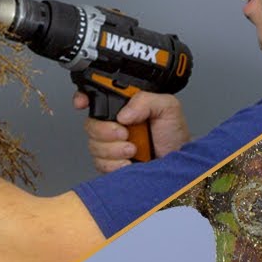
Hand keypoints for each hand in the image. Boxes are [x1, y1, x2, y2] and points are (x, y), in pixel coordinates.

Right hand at [73, 91, 190, 172]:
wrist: (179, 161)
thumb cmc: (173, 134)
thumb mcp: (167, 107)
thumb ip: (146, 100)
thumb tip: (123, 113)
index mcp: (122, 106)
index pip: (94, 97)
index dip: (82, 98)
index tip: (82, 103)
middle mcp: (112, 124)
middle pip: (90, 124)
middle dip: (105, 131)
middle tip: (124, 133)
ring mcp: (109, 145)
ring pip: (94, 145)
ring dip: (114, 149)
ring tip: (133, 149)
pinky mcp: (110, 164)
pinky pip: (100, 163)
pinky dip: (115, 164)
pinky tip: (129, 162)